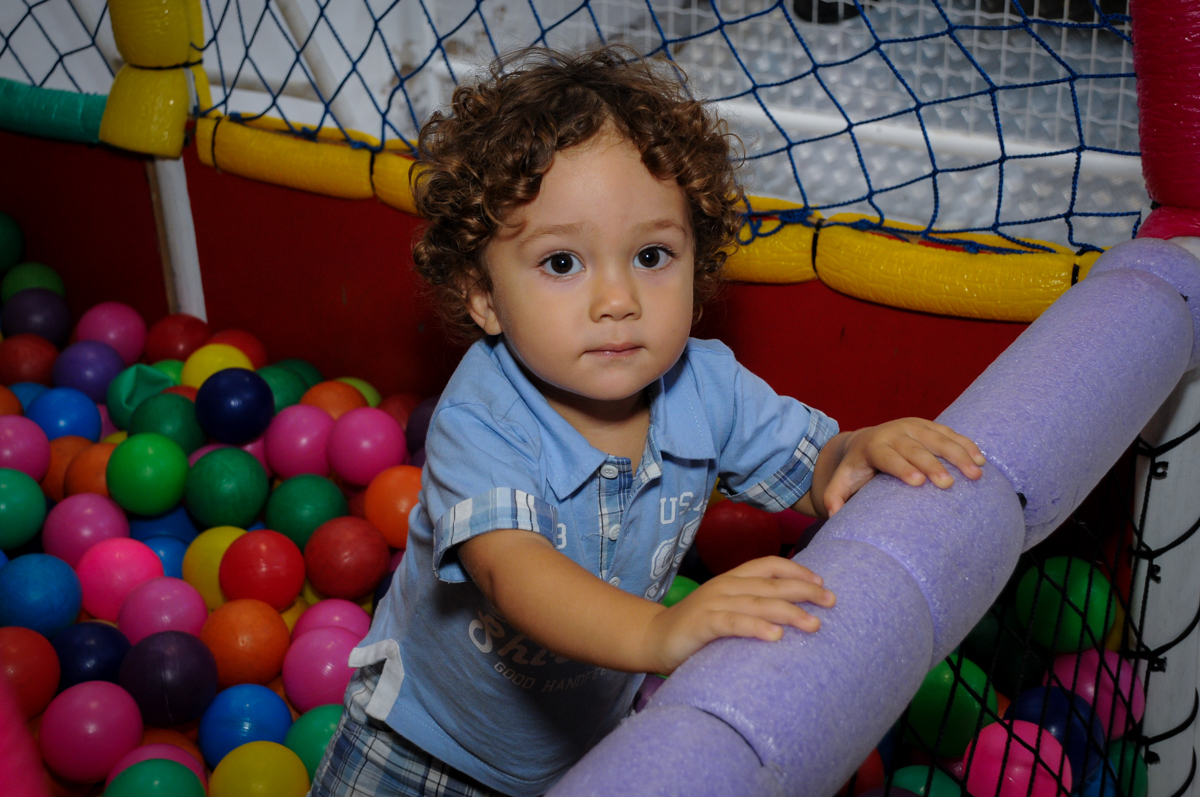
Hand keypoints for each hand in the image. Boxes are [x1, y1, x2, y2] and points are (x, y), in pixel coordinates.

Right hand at [642, 556, 834, 674]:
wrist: (653, 638)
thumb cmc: (697, 628)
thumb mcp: (727, 610)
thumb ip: (751, 606)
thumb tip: (791, 613)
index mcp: (732, 579)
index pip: (769, 565)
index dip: (797, 571)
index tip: (822, 583)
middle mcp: (725, 586)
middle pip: (771, 584)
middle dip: (804, 591)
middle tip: (831, 602)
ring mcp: (713, 603)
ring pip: (758, 603)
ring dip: (789, 612)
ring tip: (814, 624)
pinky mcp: (702, 624)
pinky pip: (734, 623)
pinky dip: (756, 627)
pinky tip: (776, 636)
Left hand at [818, 419, 984, 516]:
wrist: (864, 442)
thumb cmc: (855, 469)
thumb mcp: (842, 481)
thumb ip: (834, 496)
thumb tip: (833, 514)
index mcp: (873, 446)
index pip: (888, 456)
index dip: (903, 468)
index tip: (918, 482)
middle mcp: (893, 433)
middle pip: (916, 448)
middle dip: (933, 464)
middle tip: (949, 484)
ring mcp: (913, 426)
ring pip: (937, 438)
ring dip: (958, 454)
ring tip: (976, 473)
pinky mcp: (927, 425)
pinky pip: (949, 433)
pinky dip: (965, 444)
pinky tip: (981, 459)